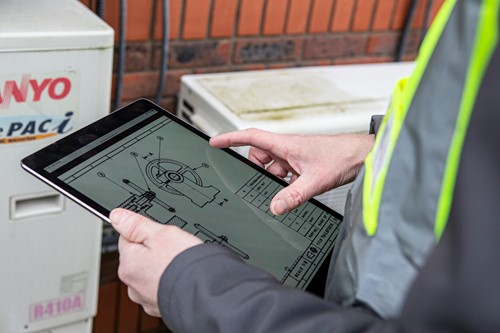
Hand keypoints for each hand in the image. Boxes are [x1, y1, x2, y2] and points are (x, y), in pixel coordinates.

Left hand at [109, 208, 202, 316]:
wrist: (204, 293)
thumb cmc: (183, 265)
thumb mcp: (161, 234)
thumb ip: (136, 225)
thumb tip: (116, 216)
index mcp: (128, 264)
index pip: (127, 238)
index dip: (146, 233)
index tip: (161, 235)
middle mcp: (132, 285)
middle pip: (139, 258)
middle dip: (155, 252)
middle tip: (174, 249)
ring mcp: (147, 298)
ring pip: (152, 274)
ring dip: (163, 269)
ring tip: (180, 265)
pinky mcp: (161, 307)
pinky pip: (163, 288)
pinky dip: (171, 283)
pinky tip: (182, 278)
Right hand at [210, 128, 373, 214]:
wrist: (362, 155)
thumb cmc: (341, 156)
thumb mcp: (314, 180)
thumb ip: (293, 195)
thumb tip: (274, 207)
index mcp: (285, 144)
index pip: (250, 137)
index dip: (230, 139)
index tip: (214, 142)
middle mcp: (287, 148)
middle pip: (259, 156)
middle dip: (259, 171)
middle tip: (269, 184)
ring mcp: (294, 156)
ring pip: (272, 167)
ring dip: (276, 179)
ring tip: (290, 188)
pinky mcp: (301, 164)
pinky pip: (284, 173)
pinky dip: (286, 183)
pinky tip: (297, 190)